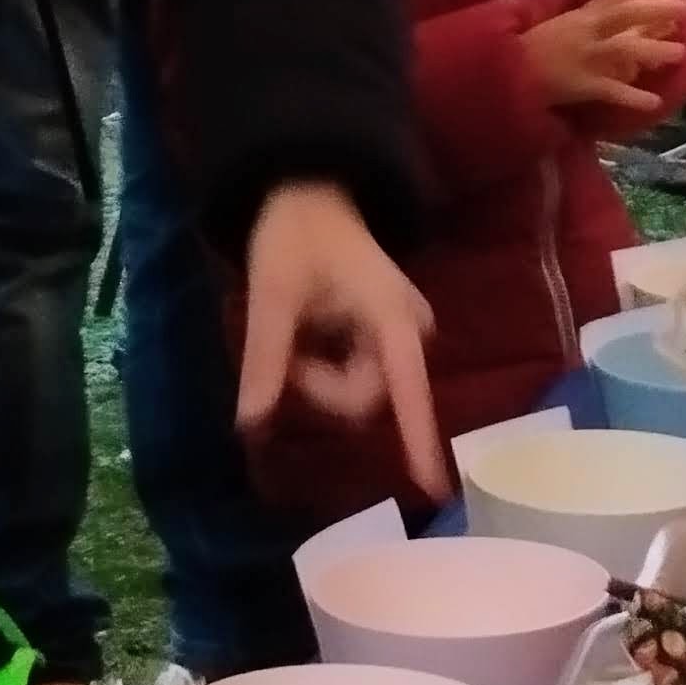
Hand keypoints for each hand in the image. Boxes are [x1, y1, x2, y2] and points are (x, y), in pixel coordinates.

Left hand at [237, 182, 444, 492]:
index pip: (408, 391)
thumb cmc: (295, 236)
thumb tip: (250, 425)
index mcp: (390, 318)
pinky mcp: (391, 339)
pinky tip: (315, 333)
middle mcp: (409, 332)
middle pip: (365, 398)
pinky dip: (328, 369)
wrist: (311, 195)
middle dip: (320, 389)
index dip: (419, 441)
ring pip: (360, 391)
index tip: (435, 490)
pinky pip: (359, 376)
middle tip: (287, 346)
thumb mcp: (271, 296)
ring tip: (299, 331)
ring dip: (322, 378)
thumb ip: (265, 361)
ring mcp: (402, 336)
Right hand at [526, 0, 685, 119]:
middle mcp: (587, 29)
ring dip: (655, 50)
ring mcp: (585, 57)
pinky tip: (654, 102)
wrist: (506, 71)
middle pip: (629, 12)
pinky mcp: (580, 85)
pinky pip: (611, 91)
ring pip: (625, 49)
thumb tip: (637, 14)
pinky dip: (633, 97)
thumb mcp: (568, 23)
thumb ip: (599, 17)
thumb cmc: (539, 46)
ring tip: (681, 54)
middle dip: (662, 9)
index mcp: (585, 12)